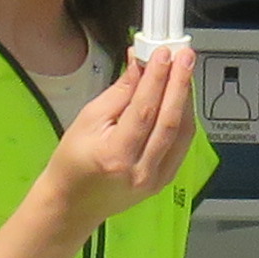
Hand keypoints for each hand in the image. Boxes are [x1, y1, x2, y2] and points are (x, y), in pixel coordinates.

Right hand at [32, 43, 197, 231]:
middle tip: (185, 56)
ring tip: (185, 71)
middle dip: (180, 83)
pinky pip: (181, 144)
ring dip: (185, 98)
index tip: (164, 53)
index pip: (145, 110)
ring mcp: (156, 179)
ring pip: (182, 132)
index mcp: (116, 155)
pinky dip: (184, 118)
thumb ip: (120, 94)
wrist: (74, 204)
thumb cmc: (73, 162)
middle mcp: (140, 170)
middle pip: (169, 121)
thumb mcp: (87, 120)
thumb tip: (141, 65)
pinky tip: (181, 98)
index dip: (157, 78)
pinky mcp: (164, 181)